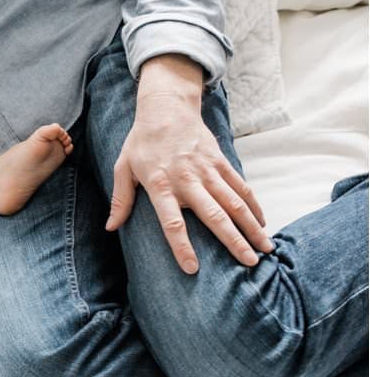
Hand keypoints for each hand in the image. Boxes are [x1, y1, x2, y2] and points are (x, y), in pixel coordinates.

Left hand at [105, 55, 273, 273]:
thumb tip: (111, 228)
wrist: (166, 108)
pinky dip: (253, 205)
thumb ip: (121, 200)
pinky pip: (240, 186)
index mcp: (159, 184)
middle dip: (233, 241)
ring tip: (265, 249)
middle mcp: (187, 179)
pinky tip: (262, 222)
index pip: (172, 221)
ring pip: (234, 202)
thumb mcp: (123, 168)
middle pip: (213, 215)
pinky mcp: (220, 161)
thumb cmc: (141, 142)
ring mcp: (207, 170)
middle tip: (249, 264)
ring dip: (251, 226)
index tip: (193, 269)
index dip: (181, 246)